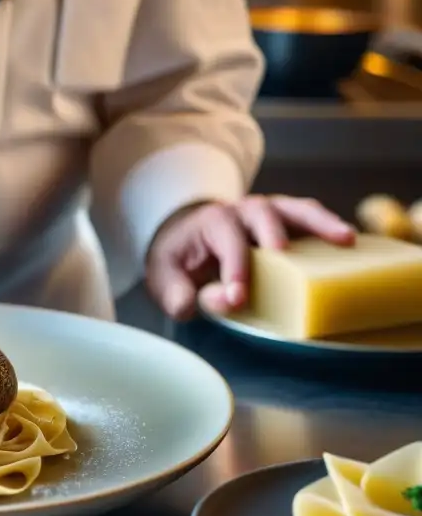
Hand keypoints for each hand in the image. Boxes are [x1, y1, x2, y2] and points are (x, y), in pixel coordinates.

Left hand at [146, 195, 355, 320]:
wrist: (187, 236)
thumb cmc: (179, 259)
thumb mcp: (164, 278)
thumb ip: (177, 294)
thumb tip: (203, 305)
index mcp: (212, 221)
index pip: (225, 241)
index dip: (233, 269)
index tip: (238, 298)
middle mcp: (242, 210)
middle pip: (262, 213)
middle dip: (271, 235)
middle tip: (282, 254)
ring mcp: (269, 212)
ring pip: (295, 210)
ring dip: (320, 222)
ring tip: (345, 239)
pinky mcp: (288, 222)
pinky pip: (310, 219)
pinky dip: (329, 227)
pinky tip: (351, 243)